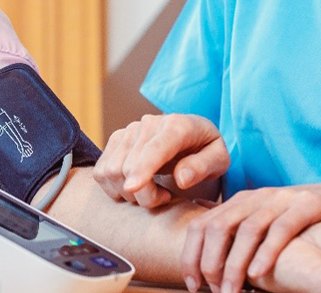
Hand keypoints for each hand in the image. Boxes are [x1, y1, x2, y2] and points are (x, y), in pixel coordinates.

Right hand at [94, 114, 229, 207]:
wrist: (193, 135)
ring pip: (111, 170)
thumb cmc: (207, 150)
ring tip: (152, 192)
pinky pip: (101, 171)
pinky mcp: (117, 139)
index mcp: (178, 126)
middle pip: (130, 166)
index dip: (142, 169)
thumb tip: (181, 178)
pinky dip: (113, 188)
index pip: (154, 148)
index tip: (133, 188)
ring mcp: (129, 130)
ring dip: (128, 193)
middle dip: (144, 195)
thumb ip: (203, 167)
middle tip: (165, 198)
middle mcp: (149, 123)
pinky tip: (135, 187)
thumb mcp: (219, 160)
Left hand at [183, 182, 320, 286]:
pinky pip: (282, 228)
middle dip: (210, 262)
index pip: (202, 224)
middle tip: (212, 290)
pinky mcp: (308, 205)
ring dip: (235, 264)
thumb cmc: (302, 222)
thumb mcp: (265, 224)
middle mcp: (257, 197)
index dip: (191, 255)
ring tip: (230, 291)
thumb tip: (210, 264)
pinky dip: (267, 252)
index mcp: (240, 201)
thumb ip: (239, 237)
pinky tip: (259, 274)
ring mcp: (282, 199)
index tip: (193, 284)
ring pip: (247, 229)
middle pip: (218, 226)